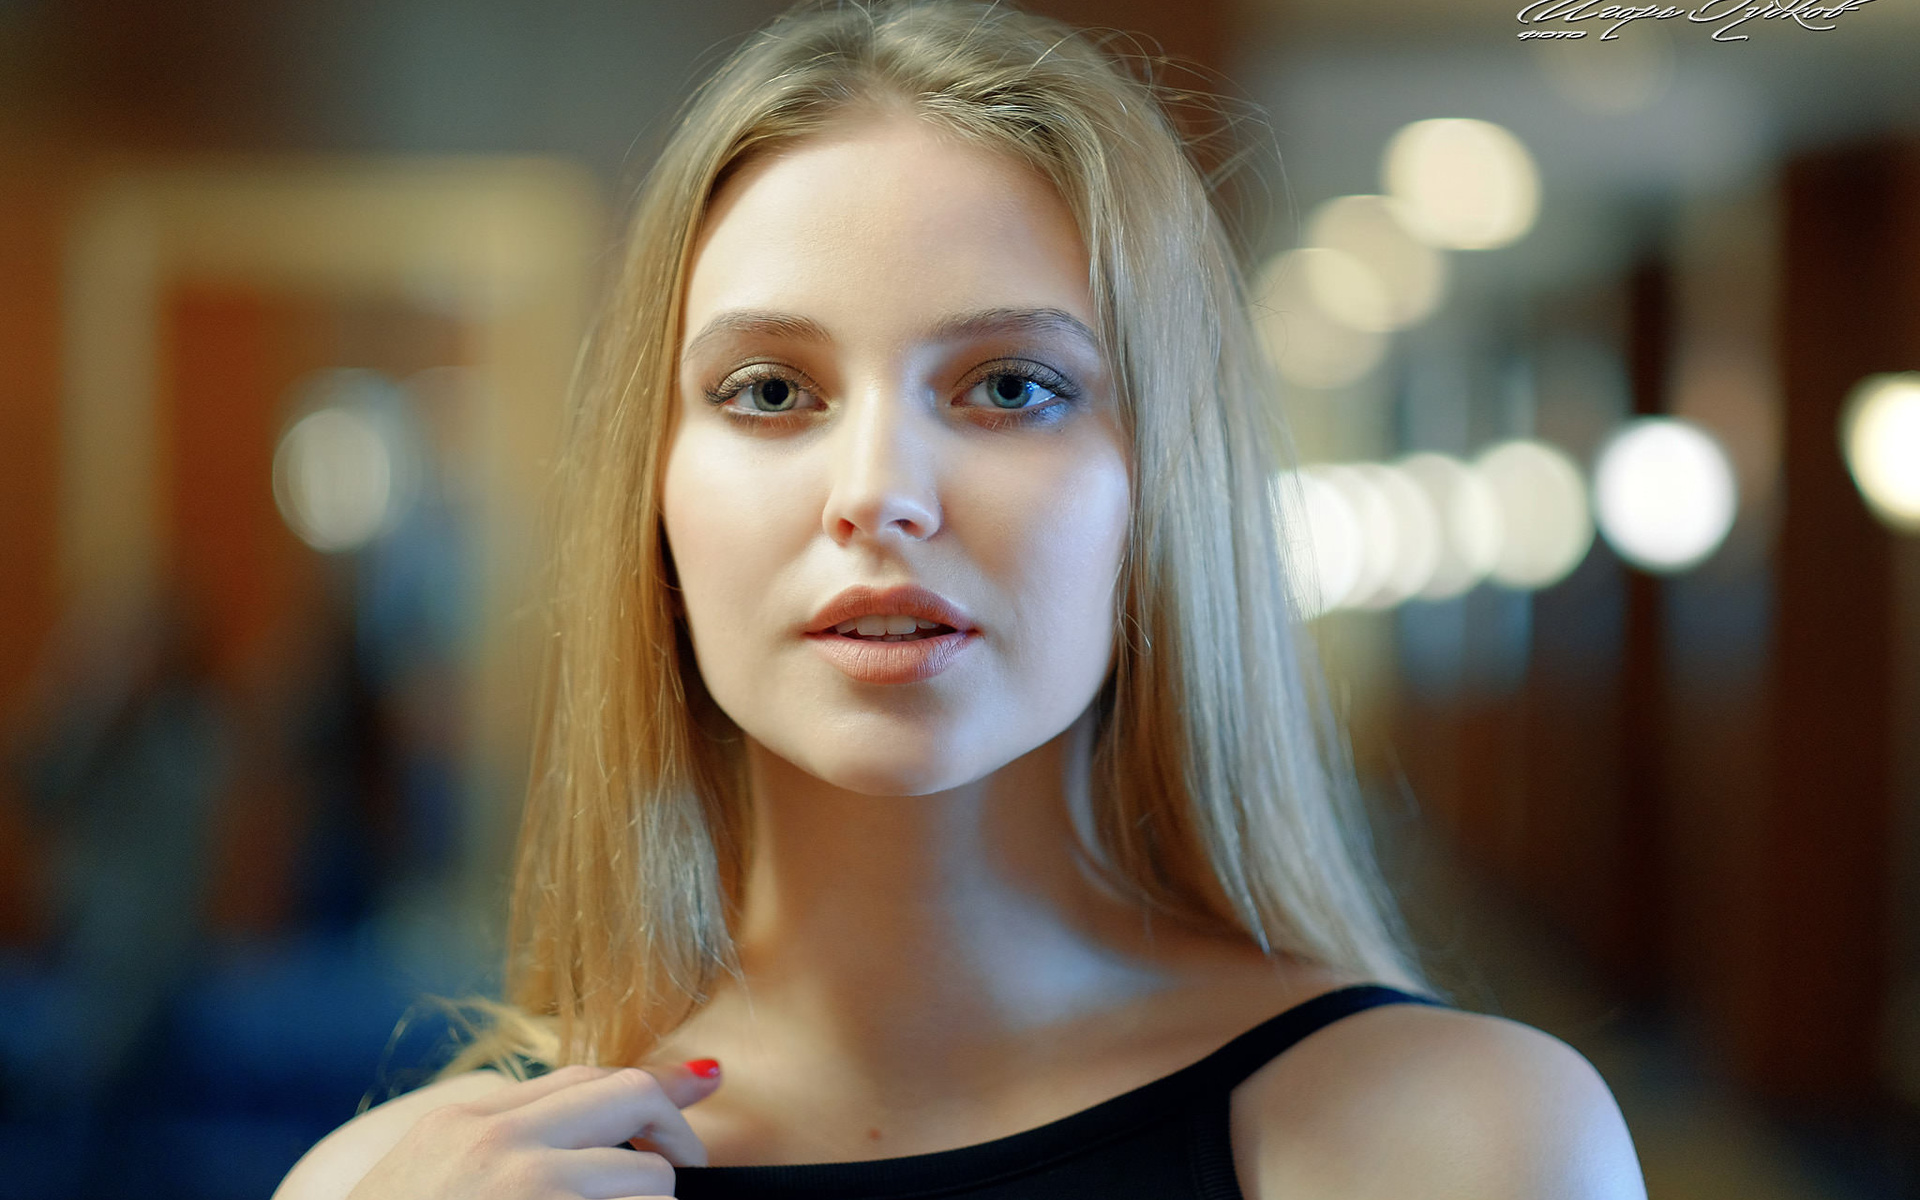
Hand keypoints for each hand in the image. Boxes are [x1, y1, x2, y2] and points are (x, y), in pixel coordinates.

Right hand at [345, 1060, 722, 1199]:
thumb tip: (587, 1123)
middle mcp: (499, 1146)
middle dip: (672, 1135)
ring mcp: (528, 1192)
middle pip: (631, 1097)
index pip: (584, 1076)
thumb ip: (494, 1139)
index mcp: (465, 1124)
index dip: (653, 1081)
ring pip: (650, 1178)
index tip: (703, 1081)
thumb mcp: (424, 1174)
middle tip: (681, 1171)